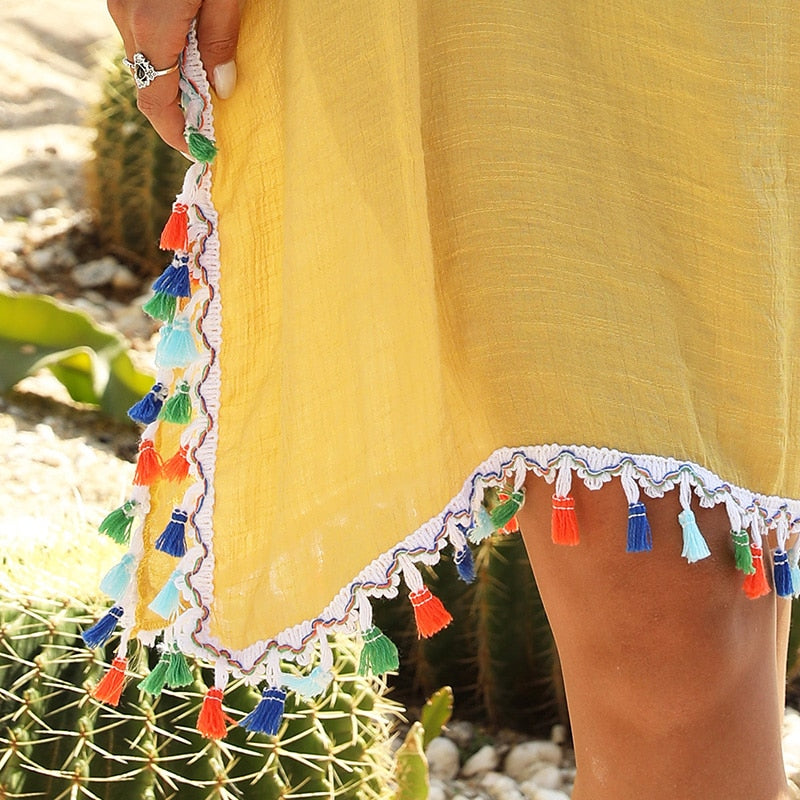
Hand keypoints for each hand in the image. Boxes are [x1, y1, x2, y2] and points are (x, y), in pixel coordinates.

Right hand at [107, 0, 240, 152]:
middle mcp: (127, 19)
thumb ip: (220, 40)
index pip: (155, 102)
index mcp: (152, 27)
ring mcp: (120, 4)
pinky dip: (165, 54)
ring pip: (144, 61)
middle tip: (208, 124)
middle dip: (177, 111)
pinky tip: (191, 51)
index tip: (197, 150)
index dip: (174, 133)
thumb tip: (222, 88)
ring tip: (205, 88)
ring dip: (172, 81)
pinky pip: (142, 37)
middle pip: (148, 85)